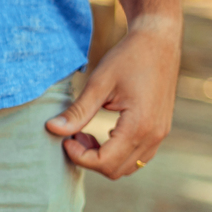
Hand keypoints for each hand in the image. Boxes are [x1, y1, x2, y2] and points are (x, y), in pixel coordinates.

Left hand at [45, 15, 180, 178]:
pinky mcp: (160, 129)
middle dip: (89, 159)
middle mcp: (154, 136)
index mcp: (140, 126)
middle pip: (116, 170)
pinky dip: (117, 152)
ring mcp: (160, 134)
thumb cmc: (128, 58)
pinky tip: (102, 132)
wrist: (158, 41)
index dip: (79, 157)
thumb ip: (77, 111)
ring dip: (103, 158)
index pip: (105, 163)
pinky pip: (138, 156)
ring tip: (84, 133)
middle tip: (72, 135)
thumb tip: (51, 129)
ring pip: (128, 167)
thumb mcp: (98, 84)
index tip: (65, 139)